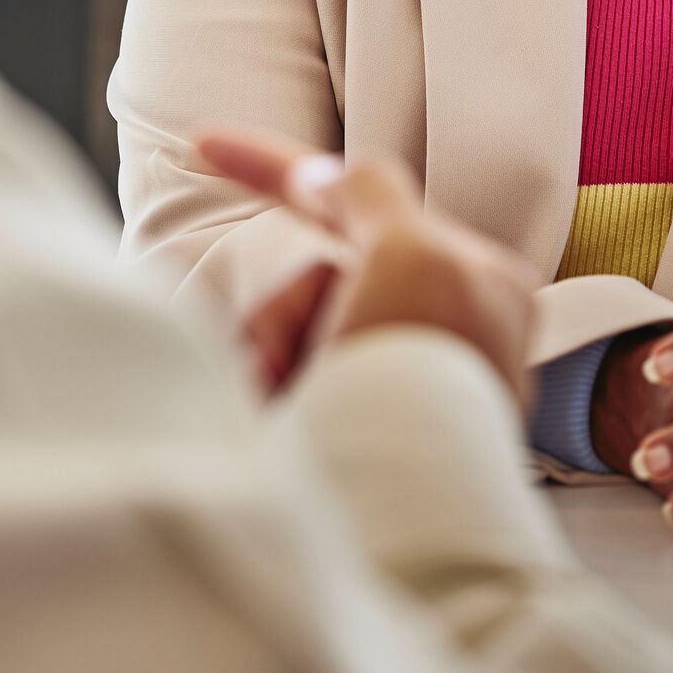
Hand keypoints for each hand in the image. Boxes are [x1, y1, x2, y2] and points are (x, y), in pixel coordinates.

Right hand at [204, 129, 535, 404]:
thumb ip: (371, 195)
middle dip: (278, 318)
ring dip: (269, 363)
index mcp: (470, 281)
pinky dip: (268, 401)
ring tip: (289, 413)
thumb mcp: (412, 260)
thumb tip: (331, 176)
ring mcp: (396, 383)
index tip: (202, 141)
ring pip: (289, 335)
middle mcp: (438, 327)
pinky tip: (280, 430)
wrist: (410, 531)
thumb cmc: (428, 389)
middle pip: (313, 280)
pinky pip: (281, 385)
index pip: (360, 202)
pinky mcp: (357, 433)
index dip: (273, 166)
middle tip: (280, 368)